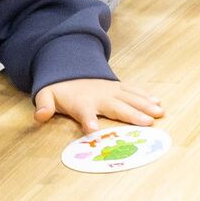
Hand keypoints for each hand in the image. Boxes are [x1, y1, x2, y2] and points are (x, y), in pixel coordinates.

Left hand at [33, 77, 164, 133]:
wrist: (70, 70)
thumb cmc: (60, 91)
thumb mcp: (45, 96)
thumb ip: (44, 105)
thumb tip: (40, 115)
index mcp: (81, 103)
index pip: (85, 113)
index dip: (89, 121)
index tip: (94, 131)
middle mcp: (100, 96)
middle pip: (117, 107)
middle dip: (132, 115)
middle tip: (147, 123)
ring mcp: (111, 91)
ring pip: (130, 98)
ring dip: (145, 106)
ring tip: (159, 114)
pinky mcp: (118, 87)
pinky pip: (134, 91)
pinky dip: (146, 96)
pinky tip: (158, 103)